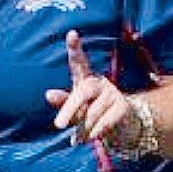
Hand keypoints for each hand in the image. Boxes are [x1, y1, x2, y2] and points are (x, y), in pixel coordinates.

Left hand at [46, 29, 133, 146]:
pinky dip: (95, 132)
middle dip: (70, 109)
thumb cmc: (91, 113)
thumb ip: (63, 101)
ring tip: (80, 138)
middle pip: (83, 92)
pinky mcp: (123, 106)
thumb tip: (48, 94)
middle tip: (57, 125)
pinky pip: (104, 121)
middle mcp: (100, 82)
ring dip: (83, 129)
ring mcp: (113, 93)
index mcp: (85, 79)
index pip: (79, 62)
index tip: (72, 33)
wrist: (121, 126)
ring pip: (92, 112)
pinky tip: (91, 137)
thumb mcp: (75, 109)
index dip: (75, 48)